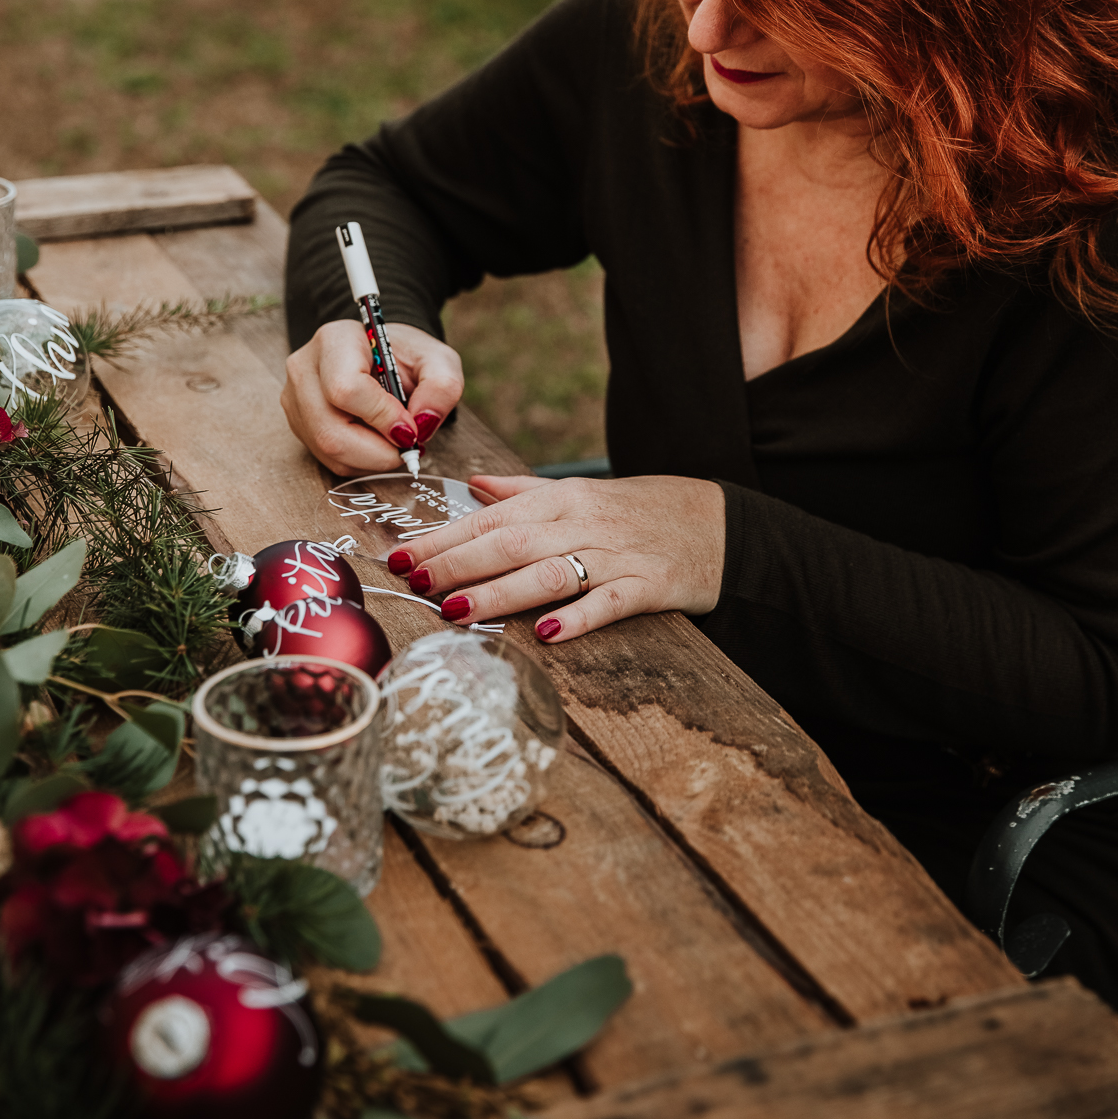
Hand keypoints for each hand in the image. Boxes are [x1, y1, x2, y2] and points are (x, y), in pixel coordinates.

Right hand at [281, 319, 463, 474]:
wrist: (382, 356)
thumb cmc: (406, 356)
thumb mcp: (437, 361)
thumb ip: (441, 387)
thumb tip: (422, 425)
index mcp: (335, 341)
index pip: (346, 389)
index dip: (382, 418)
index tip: (411, 429)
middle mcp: (305, 369)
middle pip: (330, 431)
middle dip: (378, 451)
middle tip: (408, 445)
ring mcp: (295, 399)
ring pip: (328, 451)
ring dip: (372, 458)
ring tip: (394, 439)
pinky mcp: (297, 423)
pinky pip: (327, 459)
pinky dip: (360, 461)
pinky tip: (376, 441)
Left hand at [385, 473, 725, 641]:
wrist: (716, 522)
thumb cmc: (638, 511)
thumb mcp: (579, 493)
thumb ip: (523, 493)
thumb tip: (472, 485)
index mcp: (560, 500)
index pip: (490, 518)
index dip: (443, 538)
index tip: (401, 556)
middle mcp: (582, 522)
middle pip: (509, 542)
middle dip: (457, 563)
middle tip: (415, 583)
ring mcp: (615, 555)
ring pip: (548, 572)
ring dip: (499, 593)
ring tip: (457, 611)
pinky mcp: (647, 586)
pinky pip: (608, 603)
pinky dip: (577, 617)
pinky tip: (547, 633)